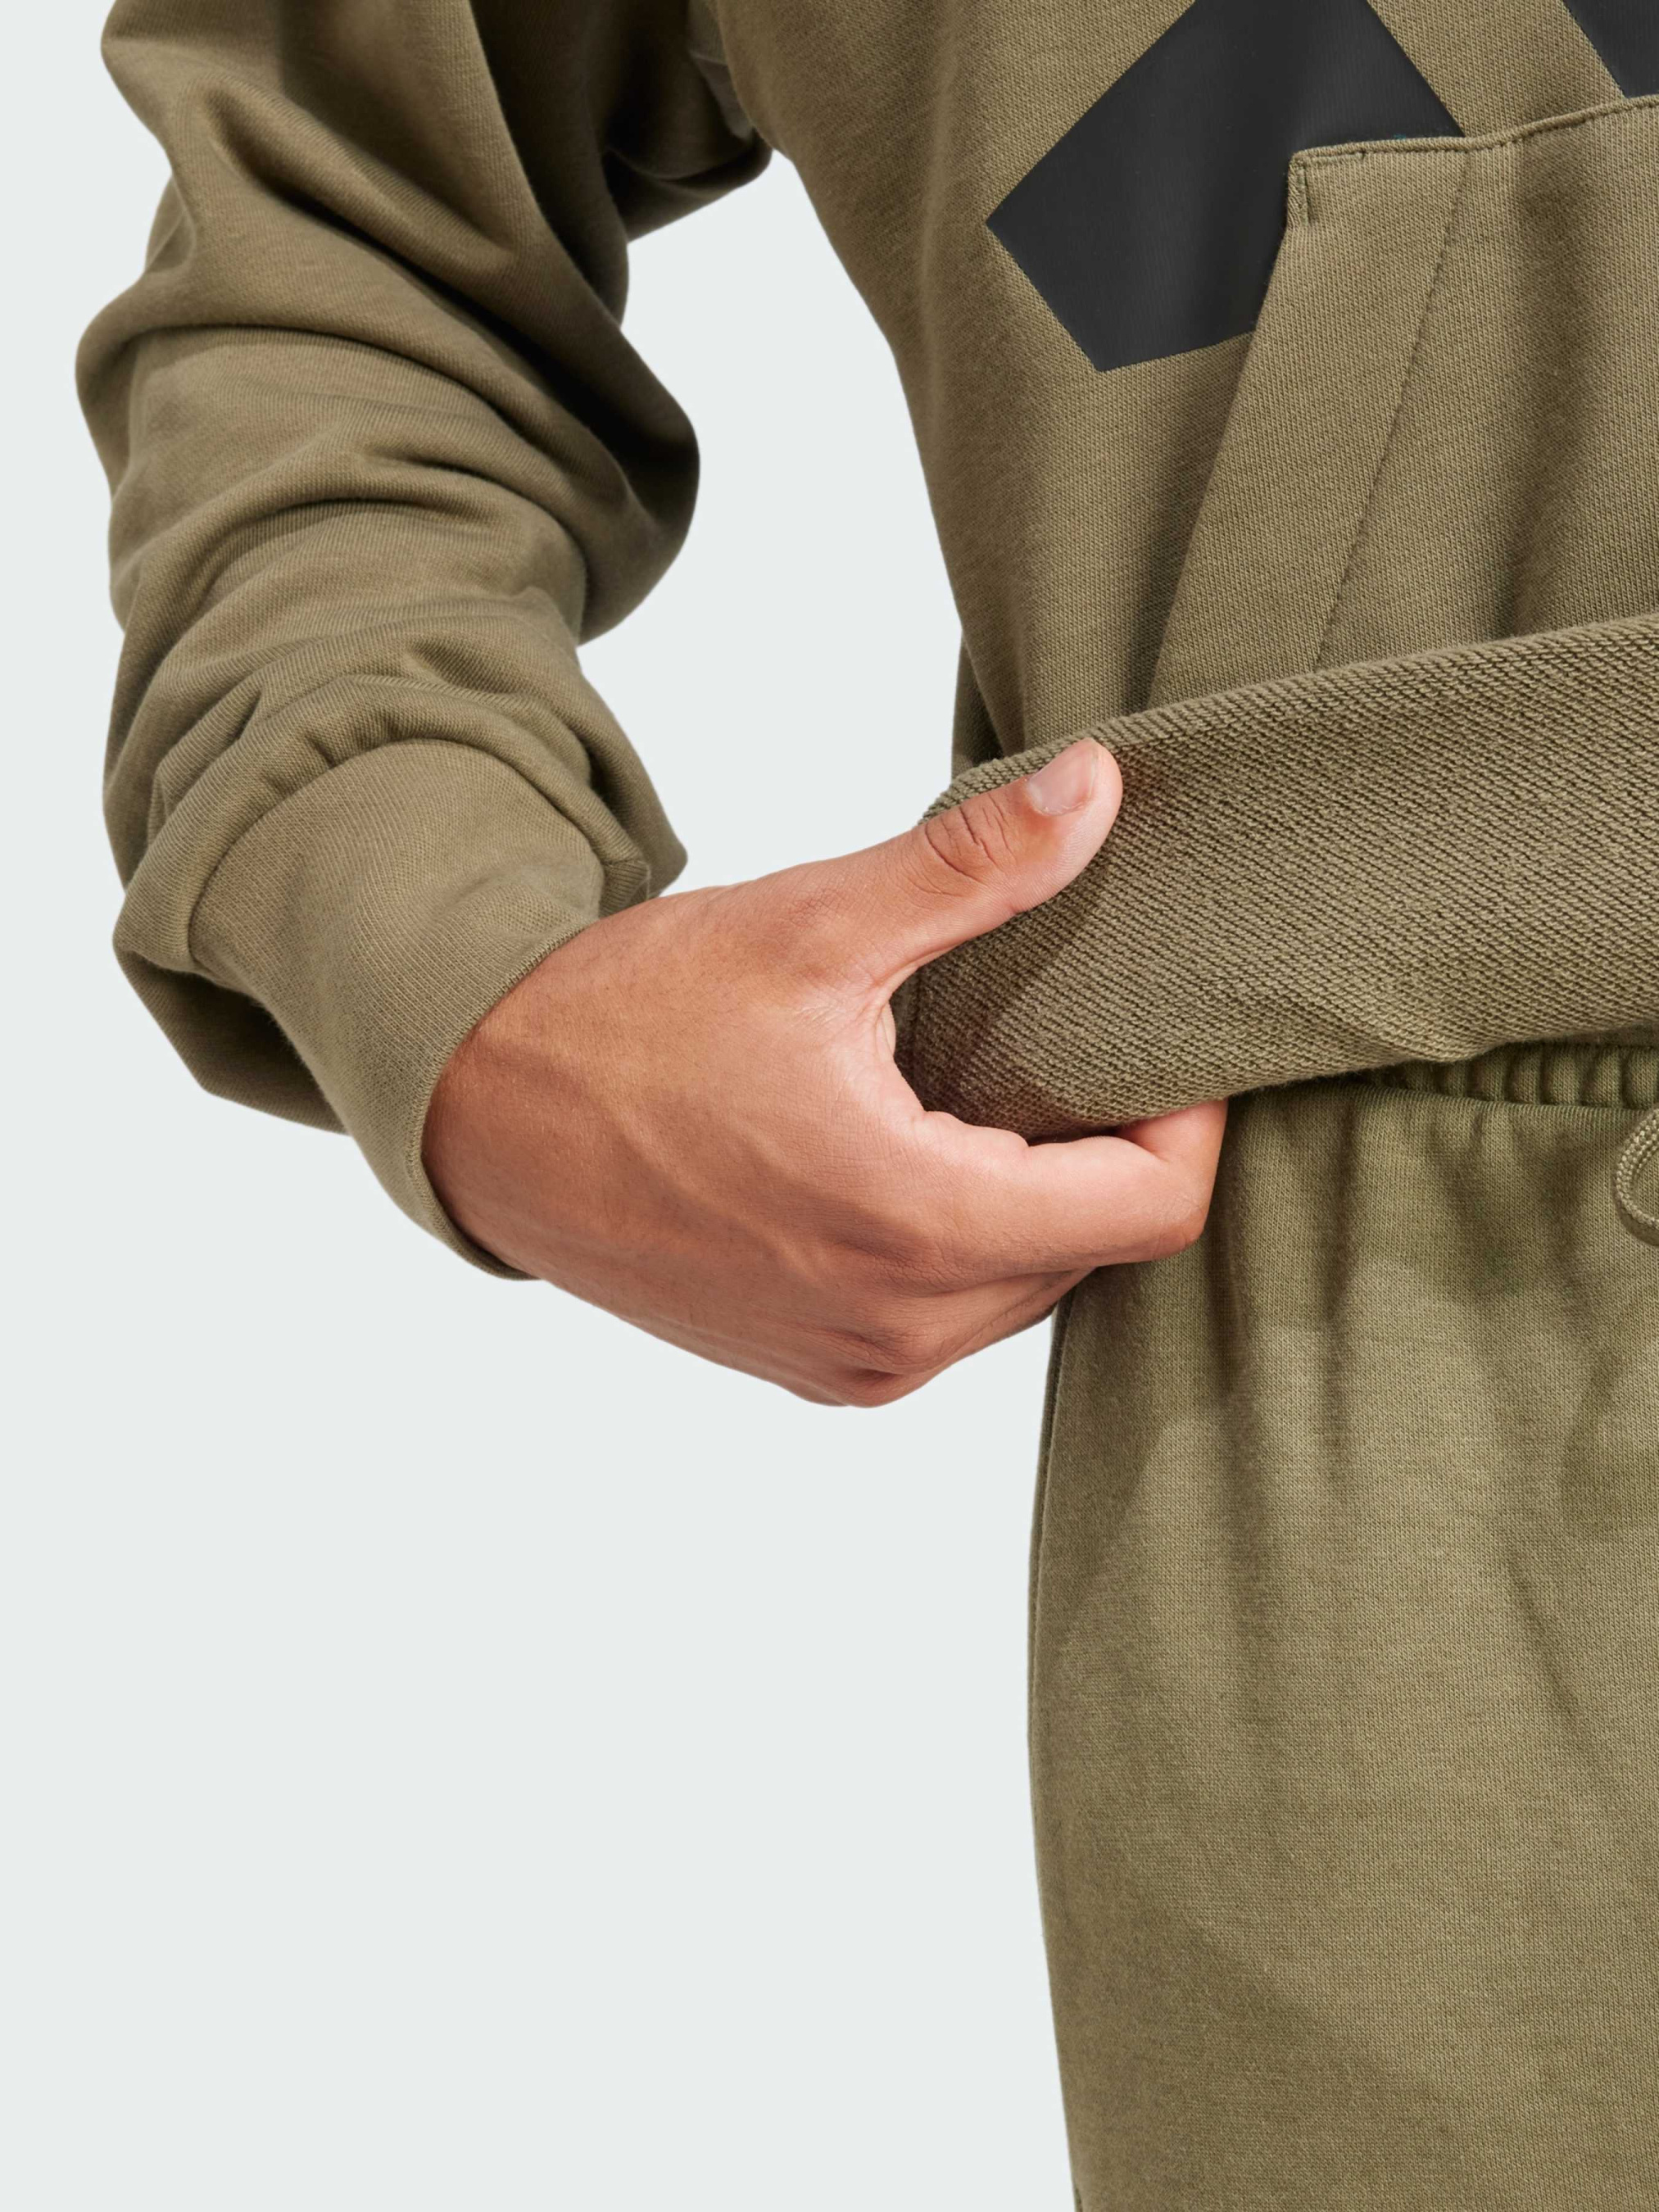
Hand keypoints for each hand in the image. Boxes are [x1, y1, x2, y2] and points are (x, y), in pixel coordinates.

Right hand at [422, 738, 1225, 1404]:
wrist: (474, 1111)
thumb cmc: (624, 1019)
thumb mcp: (809, 926)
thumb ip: (972, 867)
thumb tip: (1098, 787)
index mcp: (912, 1222)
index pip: (1150, 1212)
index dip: (1188, 1123)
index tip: (1164, 1043)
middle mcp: (894, 1326)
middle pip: (1096, 1254)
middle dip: (1105, 1156)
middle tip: (1068, 1050)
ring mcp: (850, 1362)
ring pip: (1025, 1295)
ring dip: (1032, 1204)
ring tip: (980, 1099)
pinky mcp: (812, 1369)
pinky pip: (949, 1324)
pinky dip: (963, 1248)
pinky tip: (913, 1160)